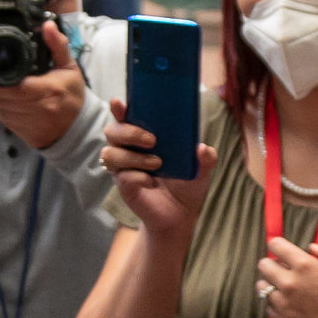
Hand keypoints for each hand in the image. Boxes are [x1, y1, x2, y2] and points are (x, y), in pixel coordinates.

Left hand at [0, 21, 81, 149]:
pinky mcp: (27, 135)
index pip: (19, 90)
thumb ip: (57, 45)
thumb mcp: (68, 67)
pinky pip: (7, 122)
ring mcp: (33, 124)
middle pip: (8, 101)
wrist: (77, 126)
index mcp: (50, 90)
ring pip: (4, 112)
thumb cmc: (71, 93)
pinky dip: (0, 112)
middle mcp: (42, 108)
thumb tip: (48, 25)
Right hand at [98, 100, 216, 237]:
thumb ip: (206, 158)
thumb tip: (202, 148)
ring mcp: (123, 169)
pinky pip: (122, 177)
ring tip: (157, 164)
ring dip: (134, 157)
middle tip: (152, 140)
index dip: (118, 109)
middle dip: (128, 132)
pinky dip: (137, 177)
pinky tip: (151, 182)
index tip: (118, 103)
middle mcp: (128, 150)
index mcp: (143, 138)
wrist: (181, 214)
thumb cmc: (186, 184)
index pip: (124, 118)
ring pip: (111, 154)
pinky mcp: (124, 187)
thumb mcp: (201, 169)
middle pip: (111, 131)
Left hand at [257, 238, 317, 317]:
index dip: (278, 245)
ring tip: (285, 288)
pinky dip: (275, 304)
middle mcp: (290, 283)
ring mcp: (285, 304)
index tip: (282, 250)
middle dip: (272, 264)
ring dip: (272, 284)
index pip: (275, 245)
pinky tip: (289, 304)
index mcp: (304, 265)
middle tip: (283, 269)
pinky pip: (268, 308)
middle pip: (263, 266)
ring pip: (262, 287)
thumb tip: (311, 248)